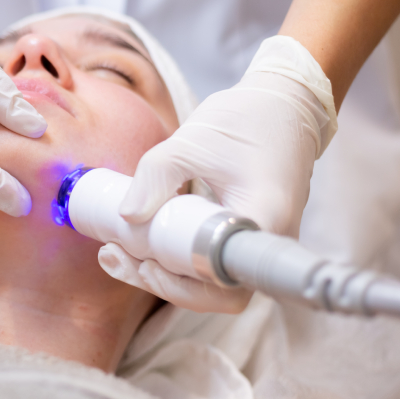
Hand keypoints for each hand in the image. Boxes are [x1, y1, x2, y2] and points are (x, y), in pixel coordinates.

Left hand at [111, 36, 335, 311]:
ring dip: (162, 274)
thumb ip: (156, 177)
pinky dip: (173, 258)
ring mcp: (257, 243)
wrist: (284, 107)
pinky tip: (136, 245)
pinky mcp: (242, 238)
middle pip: (214, 290)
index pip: (225, 280)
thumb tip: (127, 216)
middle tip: (115, 257)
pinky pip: (208, 262)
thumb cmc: (245, 121)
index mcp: (263, 219)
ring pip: (209, 281)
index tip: (148, 263)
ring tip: (114, 254)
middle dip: (161, 283)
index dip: (183, 285)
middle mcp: (266, 242)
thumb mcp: (192, 142)